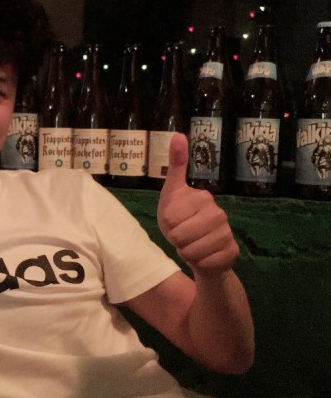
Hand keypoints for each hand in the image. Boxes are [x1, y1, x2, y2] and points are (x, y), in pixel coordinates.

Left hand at [157, 133, 238, 275]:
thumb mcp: (171, 193)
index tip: (173, 221)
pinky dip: (198, 263)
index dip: (166, 223)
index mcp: (202, 197)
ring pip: (191, 251)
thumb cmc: (180, 220)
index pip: (169, 217)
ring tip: (191, 245)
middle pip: (180, 235)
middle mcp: (219, 213)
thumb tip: (178, 134)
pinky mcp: (231, 252)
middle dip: (175, 240)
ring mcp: (227, 233)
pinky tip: (203, 257)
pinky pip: (204, 263)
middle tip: (181, 236)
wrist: (197, 249)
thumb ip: (176, 166)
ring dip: (185, 252)